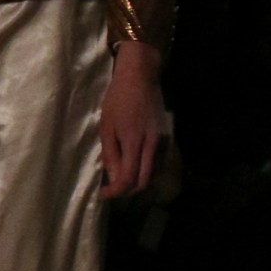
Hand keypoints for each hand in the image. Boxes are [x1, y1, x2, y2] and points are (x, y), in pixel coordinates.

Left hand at [98, 41, 168, 199]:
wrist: (140, 77)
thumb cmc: (118, 98)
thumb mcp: (107, 125)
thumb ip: (110, 153)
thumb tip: (113, 177)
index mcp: (134, 141)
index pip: (128, 179)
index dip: (115, 192)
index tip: (103, 194)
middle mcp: (152, 145)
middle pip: (143, 182)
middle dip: (127, 191)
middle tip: (112, 189)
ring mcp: (162, 142)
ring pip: (153, 174)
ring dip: (138, 182)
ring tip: (122, 179)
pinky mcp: (167, 137)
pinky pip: (159, 163)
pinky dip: (147, 172)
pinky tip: (136, 167)